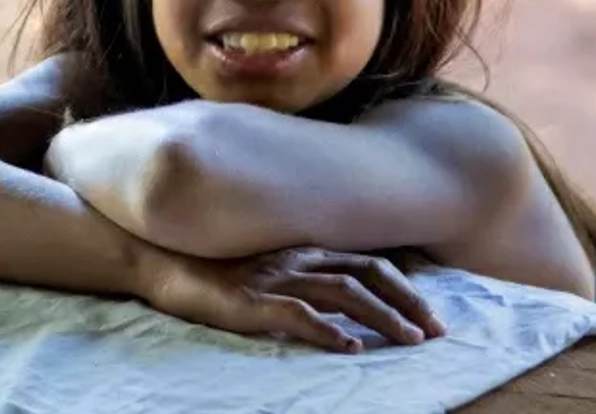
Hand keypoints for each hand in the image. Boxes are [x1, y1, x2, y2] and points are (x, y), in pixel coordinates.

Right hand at [132, 244, 447, 352]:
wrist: (159, 260)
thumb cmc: (209, 268)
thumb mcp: (263, 267)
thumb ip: (297, 277)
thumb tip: (336, 306)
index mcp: (300, 249)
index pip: (366, 262)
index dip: (404, 288)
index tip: (430, 316)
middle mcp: (295, 257)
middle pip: (367, 274)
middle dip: (408, 303)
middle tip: (436, 333)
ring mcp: (274, 277)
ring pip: (343, 293)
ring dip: (382, 317)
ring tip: (408, 342)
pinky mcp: (251, 301)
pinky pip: (298, 313)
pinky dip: (329, 330)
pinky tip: (350, 347)